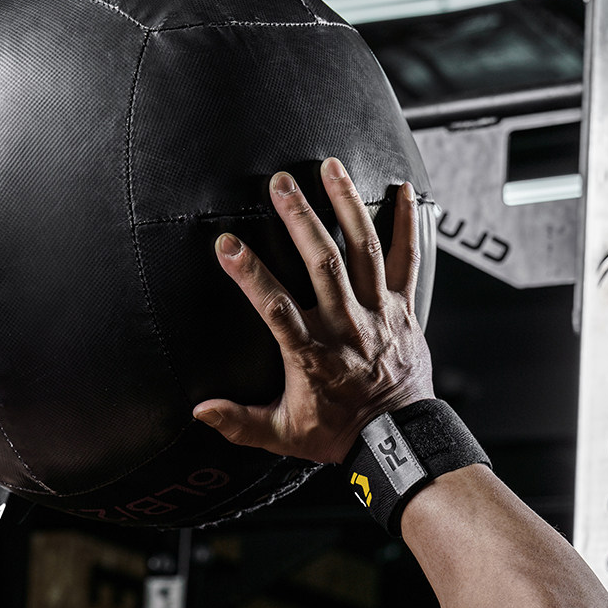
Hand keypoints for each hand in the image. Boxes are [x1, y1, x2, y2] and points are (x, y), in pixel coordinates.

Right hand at [193, 158, 433, 464]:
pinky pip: (407, 261)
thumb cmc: (339, 433)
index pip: (276, 308)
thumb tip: (200, 411)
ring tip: (330, 169)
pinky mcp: (403, 309)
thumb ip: (239, 421)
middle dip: (300, 219)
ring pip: (363, 251)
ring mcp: (378, 314)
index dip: (250, 274)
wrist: (397, 439)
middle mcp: (346, 328)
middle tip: (280, 184)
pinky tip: (401, 191)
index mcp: (312, 356)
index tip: (226, 245)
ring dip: (345, 206)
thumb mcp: (282, 433)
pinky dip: (406, 225)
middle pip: (323, 264)